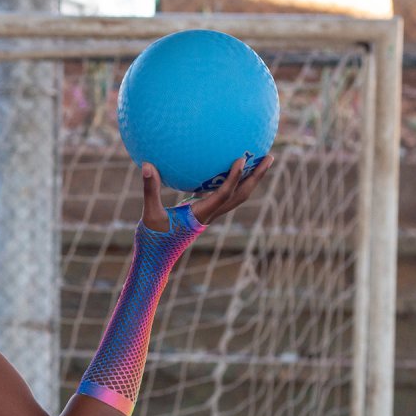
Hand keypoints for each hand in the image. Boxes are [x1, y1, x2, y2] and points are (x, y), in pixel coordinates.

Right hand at [140, 154, 274, 230]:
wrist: (156, 259)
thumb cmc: (152, 239)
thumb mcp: (150, 213)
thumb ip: (150, 189)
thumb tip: (146, 164)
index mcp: (201, 215)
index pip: (224, 195)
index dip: (234, 177)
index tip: (241, 159)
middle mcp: (210, 215)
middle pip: (241, 195)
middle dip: (257, 177)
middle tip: (269, 156)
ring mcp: (209, 216)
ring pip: (236, 197)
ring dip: (250, 180)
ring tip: (258, 160)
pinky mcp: (203, 215)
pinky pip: (223, 196)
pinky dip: (231, 182)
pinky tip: (227, 169)